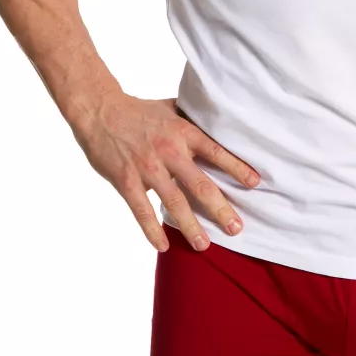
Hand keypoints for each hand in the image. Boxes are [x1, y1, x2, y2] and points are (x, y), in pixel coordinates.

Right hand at [71, 93, 259, 252]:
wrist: (100, 110)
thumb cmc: (140, 111)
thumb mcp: (172, 108)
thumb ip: (194, 120)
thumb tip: (222, 122)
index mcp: (183, 132)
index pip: (216, 152)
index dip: (237, 168)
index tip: (255, 184)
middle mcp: (169, 150)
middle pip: (200, 184)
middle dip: (220, 208)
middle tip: (236, 228)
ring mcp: (147, 167)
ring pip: (174, 202)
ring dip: (191, 226)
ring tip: (205, 246)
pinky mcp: (126, 180)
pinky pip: (141, 210)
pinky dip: (152, 231)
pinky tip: (164, 246)